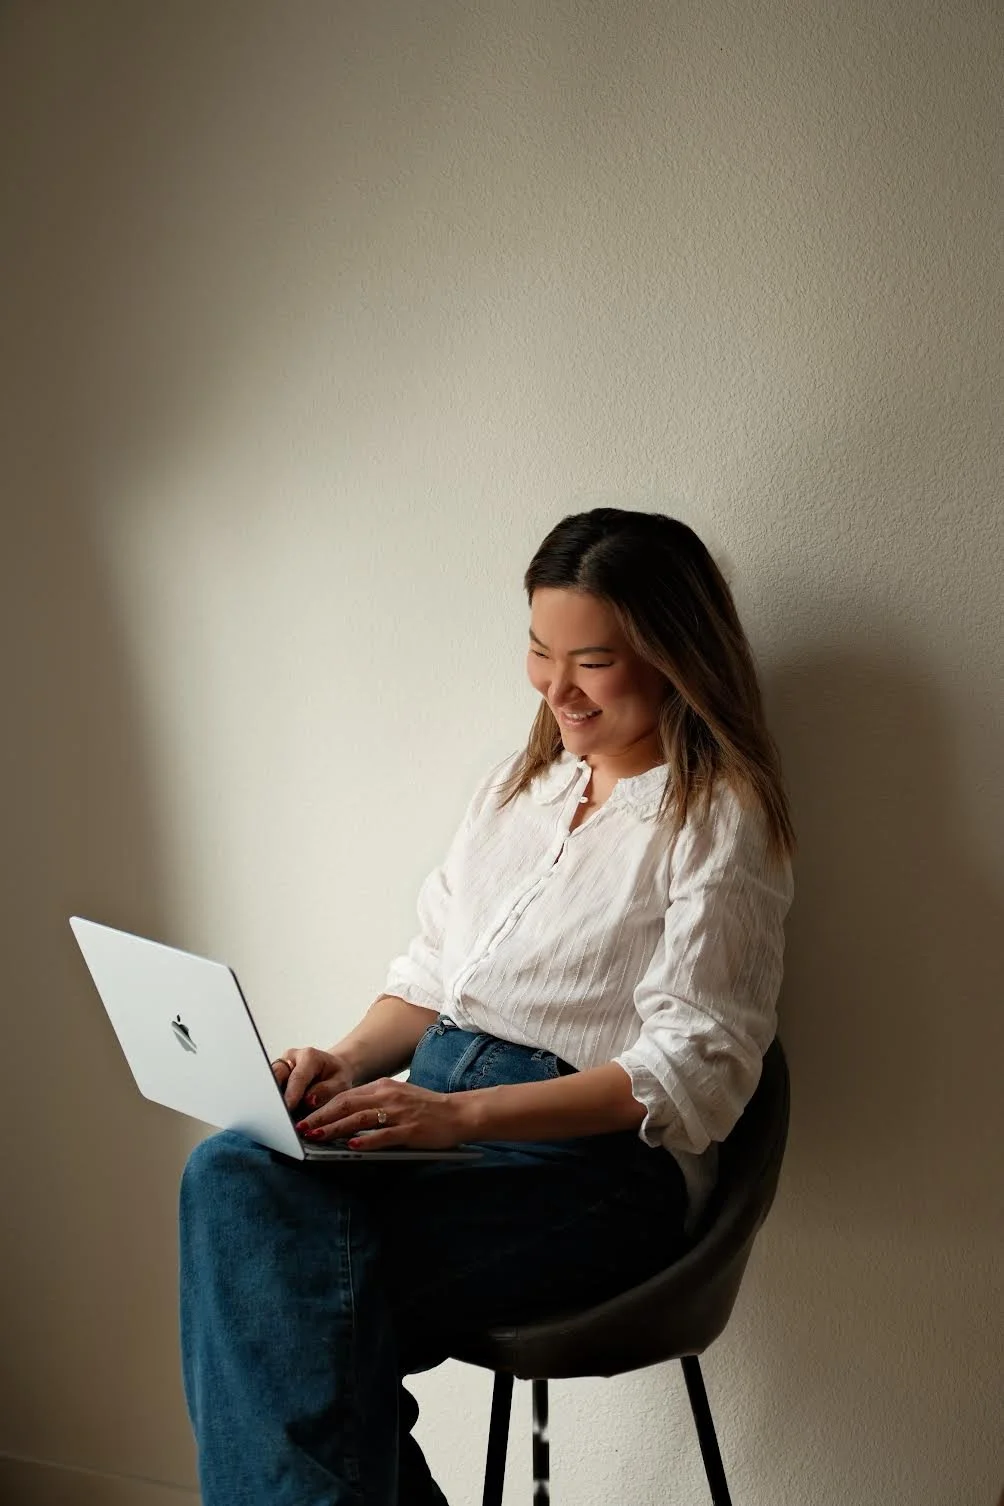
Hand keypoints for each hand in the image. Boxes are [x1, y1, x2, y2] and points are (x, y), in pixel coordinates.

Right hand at [272, 1046, 353, 1112]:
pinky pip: (270, 1089)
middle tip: (278, 1115)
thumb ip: (326, 1091)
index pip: (298, 1077)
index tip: (287, 1109)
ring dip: (272, 1100)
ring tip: (277, 1118)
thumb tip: (308, 1101)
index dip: (291, 1094)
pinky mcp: (275, 1076)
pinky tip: (277, 1115)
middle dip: (275, 1096)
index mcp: (309, 1056)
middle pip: (276, 1075)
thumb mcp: (341, 1083)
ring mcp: (281, 1066)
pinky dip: (273, 1102)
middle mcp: (291, 1058)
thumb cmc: (336, 1076)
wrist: (331, 1069)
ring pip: (269, 1082)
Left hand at [294, 1077, 470, 1150]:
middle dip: (321, 1117)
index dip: (323, 1107)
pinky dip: (366, 1141)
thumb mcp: (398, 1096)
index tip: (305, 1117)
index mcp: (383, 1087)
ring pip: (360, 1119)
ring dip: (335, 1129)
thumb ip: (374, 1103)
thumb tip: (345, 1117)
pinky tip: (351, 1146)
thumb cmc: (427, 1108)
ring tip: (317, 1137)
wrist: (458, 1112)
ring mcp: (399, 1113)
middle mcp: (388, 1096)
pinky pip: (383, 1135)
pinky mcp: (410, 1129)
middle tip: (302, 1128)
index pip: (346, 1096)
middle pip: (347, 1105)